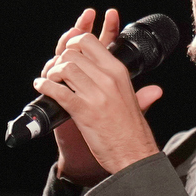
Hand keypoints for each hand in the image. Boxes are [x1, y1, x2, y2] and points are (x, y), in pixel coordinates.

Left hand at [38, 8, 163, 185]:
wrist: (134, 154)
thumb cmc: (132, 130)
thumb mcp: (134, 100)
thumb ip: (135, 89)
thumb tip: (153, 90)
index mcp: (118, 71)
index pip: (88, 41)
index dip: (71, 44)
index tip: (67, 54)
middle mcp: (108, 78)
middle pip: (72, 54)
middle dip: (58, 61)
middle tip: (55, 72)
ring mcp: (96, 94)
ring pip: (64, 69)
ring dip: (50, 74)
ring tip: (49, 81)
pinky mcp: (84, 111)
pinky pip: (58, 91)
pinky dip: (45, 87)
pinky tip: (42, 88)